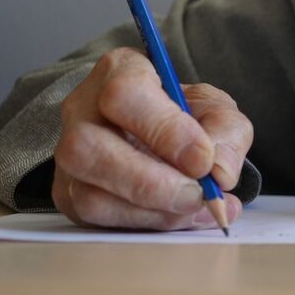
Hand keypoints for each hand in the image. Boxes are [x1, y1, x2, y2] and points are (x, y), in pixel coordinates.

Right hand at [52, 48, 251, 229]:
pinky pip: (98, 221)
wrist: (158, 134)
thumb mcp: (215, 108)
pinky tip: (181, 218)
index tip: (203, 160)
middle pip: (88, 148)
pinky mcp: (70, 195)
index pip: (125, 94)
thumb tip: (220, 171)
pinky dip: (147, 224)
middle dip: (151, 182)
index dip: (165, 131)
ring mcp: (67, 157)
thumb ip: (227, 131)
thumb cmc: (183, 113)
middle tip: (198, 195)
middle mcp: (81, 111)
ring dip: (152, 211)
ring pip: (89, 194)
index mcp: (118, 71)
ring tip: (197, 208)